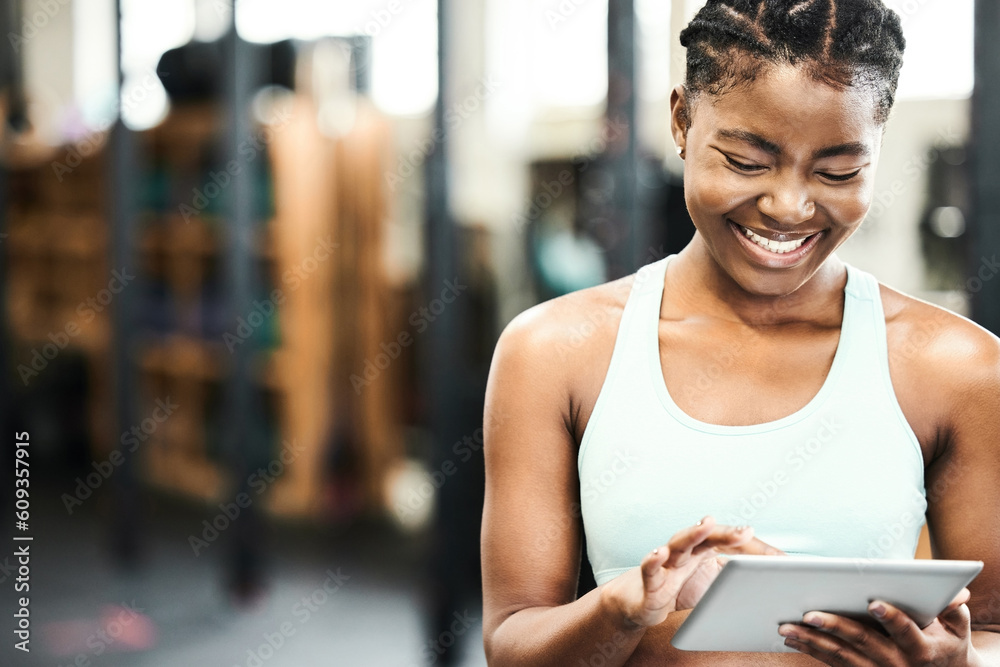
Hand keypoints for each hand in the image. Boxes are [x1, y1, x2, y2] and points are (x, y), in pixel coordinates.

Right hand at [602, 515, 785, 628]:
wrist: (637, 604)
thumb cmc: (677, 590)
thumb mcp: (711, 587)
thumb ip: (735, 581)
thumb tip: (769, 584)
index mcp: (702, 552)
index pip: (726, 542)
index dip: (750, 547)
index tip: (777, 557)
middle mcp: (685, 553)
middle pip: (706, 537)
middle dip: (726, 533)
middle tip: (746, 531)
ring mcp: (666, 565)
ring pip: (678, 545)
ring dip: (692, 534)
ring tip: (706, 523)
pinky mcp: (649, 583)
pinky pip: (650, 569)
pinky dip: (653, 560)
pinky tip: (659, 553)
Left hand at [778, 587, 978, 665]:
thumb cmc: (946, 640)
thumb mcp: (957, 627)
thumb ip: (954, 610)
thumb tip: (958, 593)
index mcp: (921, 648)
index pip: (906, 632)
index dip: (891, 618)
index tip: (874, 602)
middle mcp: (897, 663)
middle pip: (863, 643)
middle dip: (835, 627)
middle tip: (809, 613)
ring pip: (841, 656)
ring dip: (812, 641)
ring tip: (787, 627)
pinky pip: (833, 663)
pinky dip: (811, 650)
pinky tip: (792, 638)